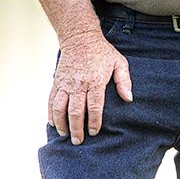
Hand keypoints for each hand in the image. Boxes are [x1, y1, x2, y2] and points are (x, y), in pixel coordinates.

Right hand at [49, 29, 132, 143]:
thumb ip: (124, 81)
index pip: (94, 106)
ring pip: (59, 108)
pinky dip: (50, 114)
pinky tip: (54, 124)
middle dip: (76, 129)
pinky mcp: (56, 82)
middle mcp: (78, 84)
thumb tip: (128, 99)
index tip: (94, 132)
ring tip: (65, 135)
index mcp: (95, 81)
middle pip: (75, 111)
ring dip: (61, 124)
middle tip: (79, 141)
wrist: (79, 38)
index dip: (94, 122)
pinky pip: (50, 101)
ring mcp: (65, 83)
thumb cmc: (102, 52)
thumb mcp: (119, 62)